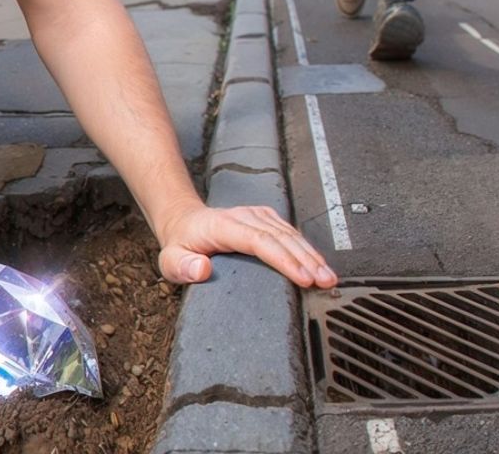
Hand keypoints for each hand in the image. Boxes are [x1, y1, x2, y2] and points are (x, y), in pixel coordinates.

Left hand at [156, 203, 337, 287]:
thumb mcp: (170, 260)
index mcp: (224, 226)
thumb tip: (201, 270)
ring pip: (290, 234)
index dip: (284, 259)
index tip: (302, 277)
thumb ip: (181, 267)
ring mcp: (257, 215)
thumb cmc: (181, 244)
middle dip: (306, 260)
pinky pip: (290, 233)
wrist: (185, 221)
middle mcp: (244, 216)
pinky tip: (319, 264)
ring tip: (328, 278)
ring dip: (311, 255)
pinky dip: (307, 249)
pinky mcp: (265, 219)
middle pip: (281, 237)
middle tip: (325, 282)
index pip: (259, 241)